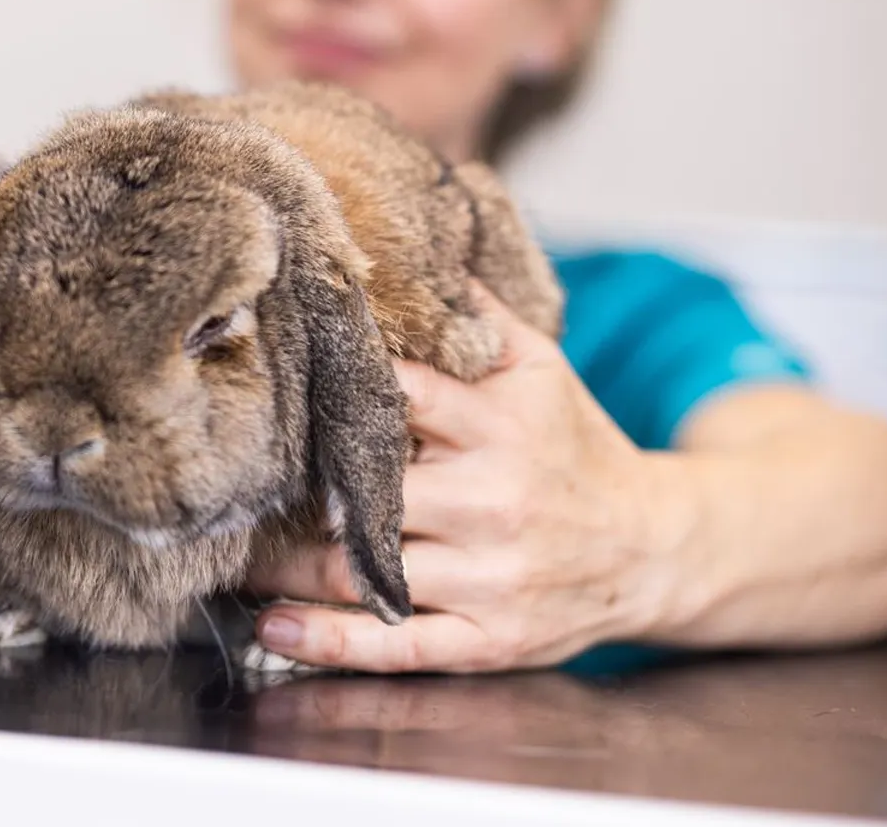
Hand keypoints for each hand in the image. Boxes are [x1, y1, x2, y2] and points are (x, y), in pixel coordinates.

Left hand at [248, 285, 675, 672]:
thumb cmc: (573, 445)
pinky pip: (396, 646)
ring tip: (229, 555)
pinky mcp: (489, 639)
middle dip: (296, 489)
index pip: (398, 396)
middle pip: (368, 490)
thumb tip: (408, 240)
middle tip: (229, 484)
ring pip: (366, 570)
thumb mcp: (539, 367)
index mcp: (501, 425)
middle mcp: (494, 501)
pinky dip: (328, 642)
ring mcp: (491, 577)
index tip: (270, 388)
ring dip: (285, 568)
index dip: (330, 390)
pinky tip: (275, 630)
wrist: (657, 546)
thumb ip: (474, 312)